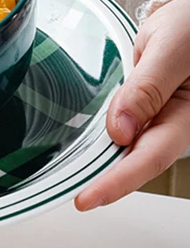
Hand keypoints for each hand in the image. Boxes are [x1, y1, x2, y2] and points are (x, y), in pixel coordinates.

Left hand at [75, 0, 189, 210]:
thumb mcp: (171, 47)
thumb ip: (147, 87)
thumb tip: (121, 129)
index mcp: (187, 114)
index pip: (149, 157)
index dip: (116, 183)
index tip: (85, 200)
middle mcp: (171, 124)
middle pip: (134, 163)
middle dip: (103, 183)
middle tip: (72, 199)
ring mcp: (155, 121)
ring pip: (124, 152)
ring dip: (99, 168)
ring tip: (69, 181)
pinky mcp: (141, 114)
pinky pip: (119, 135)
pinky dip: (99, 147)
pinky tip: (81, 155)